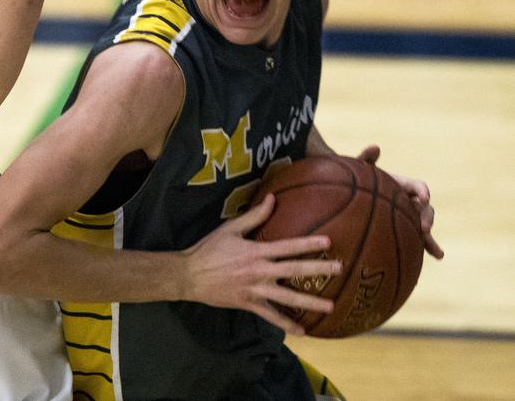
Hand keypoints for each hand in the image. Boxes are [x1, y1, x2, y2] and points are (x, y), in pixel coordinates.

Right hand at [181, 194, 341, 335]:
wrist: (190, 275)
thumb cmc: (209, 249)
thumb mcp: (230, 229)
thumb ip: (253, 216)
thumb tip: (272, 198)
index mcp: (255, 252)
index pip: (286, 246)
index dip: (307, 244)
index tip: (327, 242)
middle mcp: (259, 272)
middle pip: (293, 271)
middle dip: (317, 270)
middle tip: (339, 269)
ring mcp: (255, 290)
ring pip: (287, 298)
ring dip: (310, 302)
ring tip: (330, 306)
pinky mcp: (249, 304)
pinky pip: (271, 316)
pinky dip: (286, 325)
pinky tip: (302, 331)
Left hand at [358, 145, 443, 258]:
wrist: (350, 194)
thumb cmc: (356, 178)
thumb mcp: (359, 167)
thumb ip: (366, 158)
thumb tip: (374, 147)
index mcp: (402, 185)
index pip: (418, 186)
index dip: (422, 191)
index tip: (422, 198)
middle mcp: (409, 200)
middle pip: (425, 208)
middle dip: (428, 217)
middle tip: (424, 228)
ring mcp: (408, 215)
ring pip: (424, 225)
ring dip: (430, 235)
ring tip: (433, 247)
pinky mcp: (405, 229)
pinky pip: (419, 239)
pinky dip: (430, 246)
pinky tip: (439, 256)